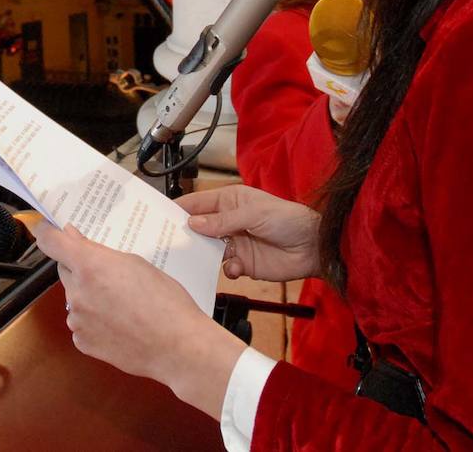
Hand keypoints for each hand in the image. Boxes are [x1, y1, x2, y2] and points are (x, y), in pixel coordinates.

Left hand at [33, 222, 245, 417]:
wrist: (177, 346)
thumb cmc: (166, 303)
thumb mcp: (137, 263)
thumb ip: (100, 252)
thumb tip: (76, 241)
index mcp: (90, 266)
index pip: (50, 241)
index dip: (47, 232)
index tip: (48, 228)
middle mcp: (77, 292)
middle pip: (65, 270)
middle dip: (80, 267)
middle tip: (108, 272)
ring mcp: (77, 320)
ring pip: (75, 297)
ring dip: (89, 295)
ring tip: (122, 303)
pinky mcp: (82, 341)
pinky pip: (81, 322)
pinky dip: (94, 319)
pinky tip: (118, 321)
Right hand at [176, 184, 322, 281]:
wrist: (314, 247)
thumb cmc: (288, 220)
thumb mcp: (254, 214)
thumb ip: (223, 221)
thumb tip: (193, 224)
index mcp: (230, 201)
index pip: (198, 204)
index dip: (179, 210)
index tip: (158, 218)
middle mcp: (228, 222)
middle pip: (199, 229)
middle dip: (185, 235)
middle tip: (168, 244)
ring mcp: (235, 244)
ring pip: (208, 250)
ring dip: (203, 255)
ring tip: (196, 260)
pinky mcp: (243, 264)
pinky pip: (225, 268)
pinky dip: (226, 270)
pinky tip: (234, 269)